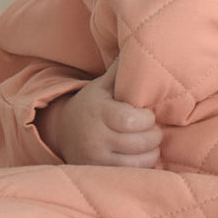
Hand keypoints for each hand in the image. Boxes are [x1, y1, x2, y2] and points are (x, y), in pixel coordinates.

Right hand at [36, 60, 163, 165]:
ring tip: (148, 142)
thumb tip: (141, 43)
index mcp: (98, 112)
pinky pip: (133, 174)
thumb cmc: (93, 105)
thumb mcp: (103, 85)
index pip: (131, 120)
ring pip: (140, 162)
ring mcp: (97, 159)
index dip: (147, 119)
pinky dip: (143, 166)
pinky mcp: (101, 174)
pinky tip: (140, 156)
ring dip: (152, 152)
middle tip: (152, 129)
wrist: (63, 132)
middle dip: (154, 135)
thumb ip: (122, 70)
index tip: (147, 115)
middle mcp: (95, 138)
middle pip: (141, 142)